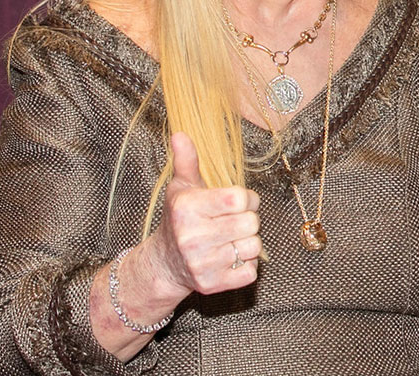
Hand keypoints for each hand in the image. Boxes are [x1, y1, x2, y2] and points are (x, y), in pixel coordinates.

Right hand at [141, 132, 263, 297]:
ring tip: (229, 240)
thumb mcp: (180, 188)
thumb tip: (180, 133)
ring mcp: (202, 263)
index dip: (247, 198)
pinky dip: (245, 265)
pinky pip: (250, 272)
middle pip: (251, 223)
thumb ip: (187, 161)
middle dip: (248, 220)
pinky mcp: (212, 284)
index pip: (240, 199)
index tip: (237, 202)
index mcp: (187, 209)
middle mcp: (192, 237)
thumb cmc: (178, 220)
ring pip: (253, 247)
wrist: (165, 263)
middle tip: (233, 221)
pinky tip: (228, 258)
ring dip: (247, 243)